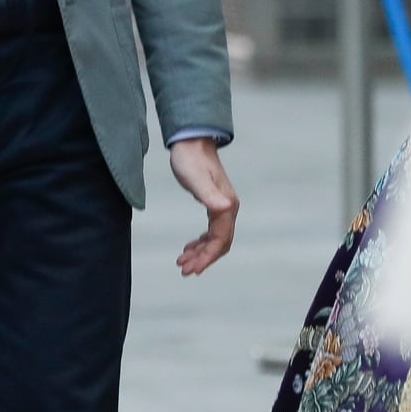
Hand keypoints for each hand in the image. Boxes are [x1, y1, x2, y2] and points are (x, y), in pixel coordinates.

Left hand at [170, 137, 238, 276]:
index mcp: (226, 205)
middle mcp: (228, 208)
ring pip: (215, 239)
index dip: (208, 257)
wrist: (191, 141)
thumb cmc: (190, 158)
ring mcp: (222, 206)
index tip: (192, 269)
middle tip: (184, 270)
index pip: (220, 239)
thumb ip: (210, 194)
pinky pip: (211, 231)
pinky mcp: (214, 204)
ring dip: (201, 253)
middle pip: (220, 242)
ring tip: (182, 262)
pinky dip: (201, 243)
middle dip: (204, 259)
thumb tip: (225, 208)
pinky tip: (189, 248)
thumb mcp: (196, 178)